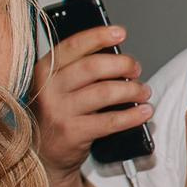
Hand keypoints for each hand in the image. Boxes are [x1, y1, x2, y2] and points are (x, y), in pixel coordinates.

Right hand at [32, 22, 150, 179]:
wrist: (42, 154)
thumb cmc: (57, 113)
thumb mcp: (57, 86)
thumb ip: (77, 68)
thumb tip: (116, 54)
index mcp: (45, 70)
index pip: (73, 46)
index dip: (99, 36)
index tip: (120, 32)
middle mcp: (49, 89)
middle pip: (93, 67)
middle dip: (122, 64)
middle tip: (136, 69)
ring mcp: (59, 112)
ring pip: (105, 92)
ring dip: (131, 89)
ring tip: (143, 91)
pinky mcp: (72, 133)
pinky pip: (110, 121)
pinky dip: (132, 115)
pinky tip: (143, 112)